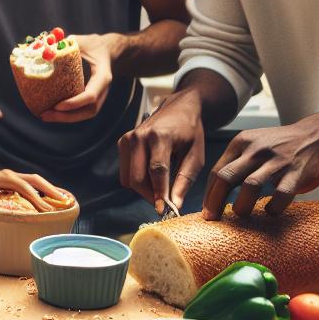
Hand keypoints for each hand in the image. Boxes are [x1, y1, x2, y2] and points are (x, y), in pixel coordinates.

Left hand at [0, 162, 68, 211]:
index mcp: (0, 179)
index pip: (21, 187)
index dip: (34, 197)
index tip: (45, 210)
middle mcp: (10, 175)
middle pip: (34, 180)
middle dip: (50, 190)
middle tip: (64, 203)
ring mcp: (15, 176)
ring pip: (36, 181)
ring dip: (51, 189)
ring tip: (66, 200)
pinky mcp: (17, 179)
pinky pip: (34, 183)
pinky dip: (46, 189)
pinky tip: (55, 197)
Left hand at [43, 33, 113, 122]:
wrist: (108, 51)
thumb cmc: (93, 45)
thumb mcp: (82, 41)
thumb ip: (65, 44)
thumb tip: (42, 48)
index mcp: (102, 76)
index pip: (91, 95)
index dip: (74, 103)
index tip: (57, 106)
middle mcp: (103, 90)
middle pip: (88, 110)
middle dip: (66, 116)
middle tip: (44, 115)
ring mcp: (100, 96)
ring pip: (85, 114)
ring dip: (65, 118)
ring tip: (44, 116)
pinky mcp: (93, 99)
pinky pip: (81, 111)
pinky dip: (67, 114)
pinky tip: (51, 112)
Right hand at [117, 89, 205, 214]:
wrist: (178, 109)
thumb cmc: (190, 133)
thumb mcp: (196, 156)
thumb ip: (184, 180)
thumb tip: (175, 205)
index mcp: (160, 136)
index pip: (157, 170)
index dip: (159, 193)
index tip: (164, 210)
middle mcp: (139, 136)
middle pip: (137, 178)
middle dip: (150, 195)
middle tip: (165, 203)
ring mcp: (127, 138)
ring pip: (129, 178)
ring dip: (143, 189)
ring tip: (160, 188)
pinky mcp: (122, 143)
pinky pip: (126, 172)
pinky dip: (138, 180)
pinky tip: (152, 176)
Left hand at [201, 117, 318, 220]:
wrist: (316, 136)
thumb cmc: (278, 147)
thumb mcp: (252, 145)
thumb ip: (235, 164)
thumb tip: (214, 195)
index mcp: (241, 143)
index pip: (217, 171)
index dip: (209, 194)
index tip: (206, 212)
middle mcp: (256, 150)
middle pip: (227, 178)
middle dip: (215, 201)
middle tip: (212, 219)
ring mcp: (276, 160)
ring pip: (250, 186)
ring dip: (242, 205)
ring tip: (241, 215)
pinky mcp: (296, 171)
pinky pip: (281, 194)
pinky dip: (273, 207)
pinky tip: (270, 211)